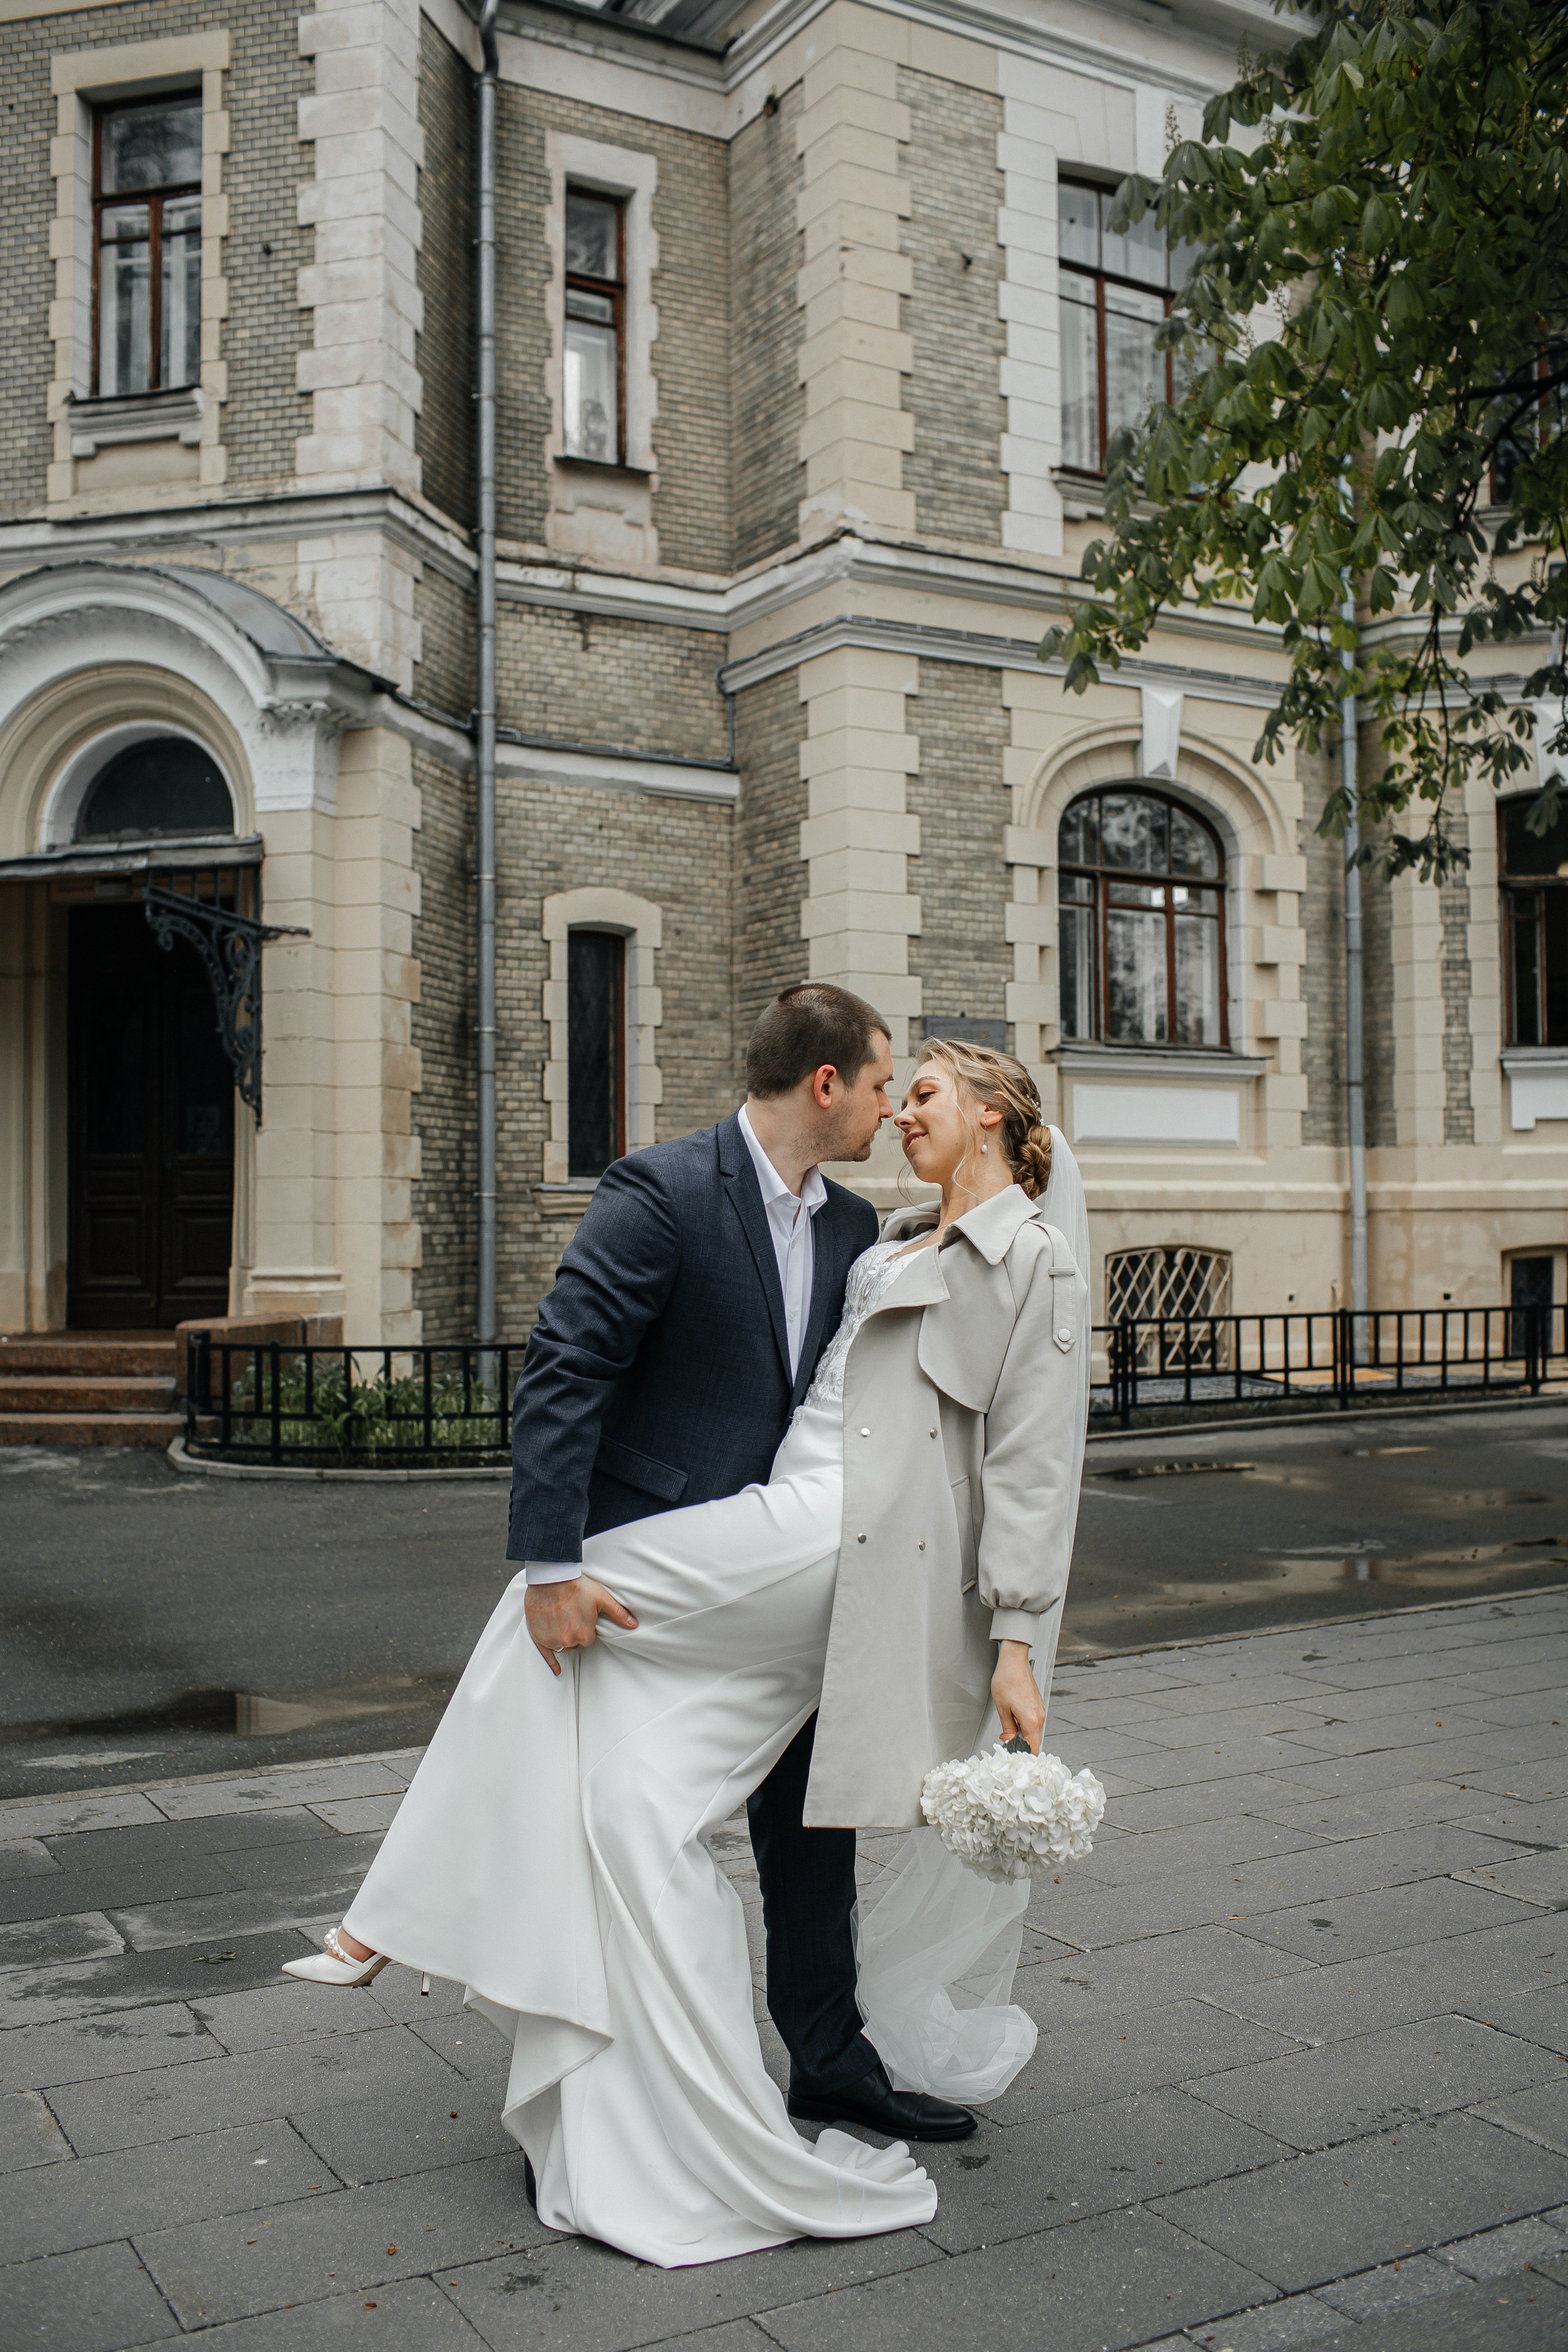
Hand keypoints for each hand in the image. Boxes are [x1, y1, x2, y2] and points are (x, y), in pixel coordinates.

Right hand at [525, 1576, 637, 1674]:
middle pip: (575, 1643)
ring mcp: (552, 1640)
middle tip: (572, 1616)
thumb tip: (633, 1624)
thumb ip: (618, 1613)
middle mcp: (567, 1640)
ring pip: (562, 1646)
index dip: (586, 1628)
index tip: (582, 1618)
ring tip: (562, 1621)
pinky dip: (551, 1662)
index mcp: (584, 1634)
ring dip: (563, 1638)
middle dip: (574, 1633)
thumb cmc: (576, 1586)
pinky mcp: (539, 1637)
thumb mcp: (602, 1598)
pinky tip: (557, 1670)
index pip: (588, 1639)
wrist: (552, 1577)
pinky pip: (546, 1655)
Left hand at [992, 1638, 1045, 1753]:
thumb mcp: (1002, 1708)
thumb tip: (1009, 1741)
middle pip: (1034, 1741)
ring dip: (1023, 1736)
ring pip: (1034, 1731)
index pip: (1032, 1748)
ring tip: (1008, 1735)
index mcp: (1031, 1721)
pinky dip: (1026, 1727)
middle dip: (1021, 1746)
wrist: (1014, 1661)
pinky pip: (1034, 1722)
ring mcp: (1040, 1710)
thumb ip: (1008, 1729)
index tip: (1012, 1756)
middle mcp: (1039, 1716)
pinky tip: (1015, 1723)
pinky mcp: (1038, 1704)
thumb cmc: (1007, 1680)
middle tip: (1007, 1746)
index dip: (1022, 1755)